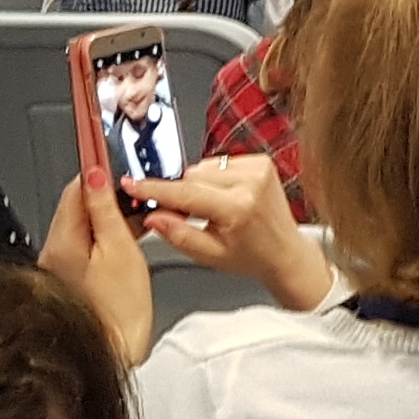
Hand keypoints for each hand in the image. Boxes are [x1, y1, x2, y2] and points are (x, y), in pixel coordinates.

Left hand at [38, 178, 155, 365]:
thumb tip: (97, 176)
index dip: (98, 169)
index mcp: (62, 240)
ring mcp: (60, 267)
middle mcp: (54, 252)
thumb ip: (107, 210)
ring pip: (83, 225)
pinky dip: (105, 237)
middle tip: (136, 191)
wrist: (113, 356)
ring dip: (107, 215)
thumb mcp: (121, 251)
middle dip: (105, 193)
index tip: (116, 158)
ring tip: (136, 219)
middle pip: (77, 205)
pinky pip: (85, 245)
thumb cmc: (119, 313)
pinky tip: (125, 244)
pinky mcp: (71, 280)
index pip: (75, 187)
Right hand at [121, 156, 332, 312]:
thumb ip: (177, 234)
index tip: (132, 184)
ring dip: (199, 185)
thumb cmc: (251, 256)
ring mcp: (259, 168)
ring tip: (214, 209)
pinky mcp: (262, 161)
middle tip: (189, 216)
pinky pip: (220, 162)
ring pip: (203, 167)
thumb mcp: (209, 255)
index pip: (185, 193)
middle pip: (191, 176)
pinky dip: (215, 178)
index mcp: (237, 207)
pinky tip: (226, 197)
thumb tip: (152, 215)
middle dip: (182, 194)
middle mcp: (251, 183)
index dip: (154, 189)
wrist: (285, 252)